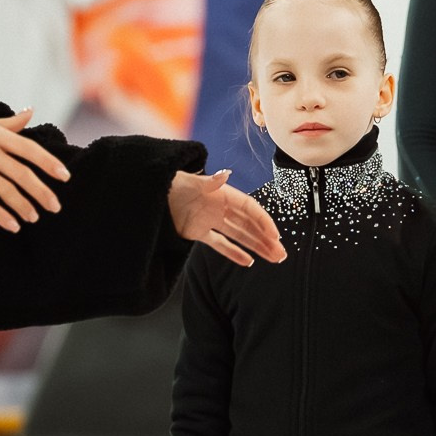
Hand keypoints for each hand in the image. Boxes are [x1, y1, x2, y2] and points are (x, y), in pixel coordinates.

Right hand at [0, 110, 68, 232]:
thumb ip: (12, 122)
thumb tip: (31, 111)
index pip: (28, 149)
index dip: (48, 162)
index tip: (65, 176)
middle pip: (20, 174)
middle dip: (40, 191)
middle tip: (55, 206)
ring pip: (4, 190)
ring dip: (22, 205)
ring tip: (35, 216)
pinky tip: (13, 225)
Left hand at [168, 170, 287, 266]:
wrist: (154, 192)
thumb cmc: (176, 183)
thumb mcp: (194, 182)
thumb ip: (211, 181)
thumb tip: (225, 174)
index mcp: (224, 194)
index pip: (250, 209)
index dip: (264, 221)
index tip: (275, 235)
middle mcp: (221, 208)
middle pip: (249, 225)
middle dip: (266, 239)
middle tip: (281, 254)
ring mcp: (211, 220)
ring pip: (240, 236)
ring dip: (257, 247)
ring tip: (273, 258)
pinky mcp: (199, 232)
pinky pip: (220, 244)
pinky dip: (234, 253)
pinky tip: (248, 262)